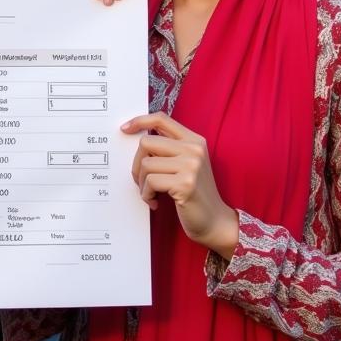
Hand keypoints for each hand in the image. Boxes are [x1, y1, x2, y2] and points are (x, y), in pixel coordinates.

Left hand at [123, 112, 238, 259]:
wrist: (215, 221)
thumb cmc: (194, 194)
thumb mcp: (187, 164)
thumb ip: (168, 149)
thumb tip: (136, 138)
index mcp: (194, 140)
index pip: (161, 118)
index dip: (140, 121)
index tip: (125, 128)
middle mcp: (194, 149)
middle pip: (146, 142)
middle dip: (136, 164)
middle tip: (140, 180)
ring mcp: (191, 166)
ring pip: (146, 164)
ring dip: (141, 183)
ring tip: (150, 193)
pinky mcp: (185, 184)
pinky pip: (150, 182)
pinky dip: (146, 194)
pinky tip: (155, 202)